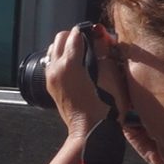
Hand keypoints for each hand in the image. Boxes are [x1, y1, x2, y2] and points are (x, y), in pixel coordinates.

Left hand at [42, 25, 112, 141]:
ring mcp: (51, 78)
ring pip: (53, 50)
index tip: (100, 35)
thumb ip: (104, 52)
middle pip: (60, 38)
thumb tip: (101, 36)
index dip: (89, 32)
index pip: (75, 34)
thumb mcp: (112, 76)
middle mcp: (55, 69)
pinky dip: (62, 59)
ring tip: (85, 54)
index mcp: (69, 64)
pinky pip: (53, 64)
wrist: (91, 131)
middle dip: (75, 37)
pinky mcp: (52, 87)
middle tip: (92, 43)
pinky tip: (78, 67)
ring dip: (66, 47)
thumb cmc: (106, 108)